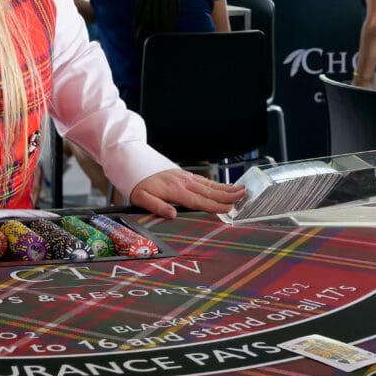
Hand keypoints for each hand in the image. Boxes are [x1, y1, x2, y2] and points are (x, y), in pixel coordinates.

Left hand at [129, 169, 244, 217]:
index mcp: (175, 190)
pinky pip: (202, 180)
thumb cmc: (135, 182)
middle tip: (244, 196)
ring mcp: (184, 176)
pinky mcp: (182, 174)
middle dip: (228, 195)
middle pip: (209, 191)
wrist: (131, 160)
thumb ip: (156, 206)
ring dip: (225, 188)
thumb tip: (172, 215)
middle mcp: (183, 182)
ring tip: (241, 189)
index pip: (199, 201)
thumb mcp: (140, 197)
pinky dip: (215, 183)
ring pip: (209, 184)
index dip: (215, 206)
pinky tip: (223, 186)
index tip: (230, 208)